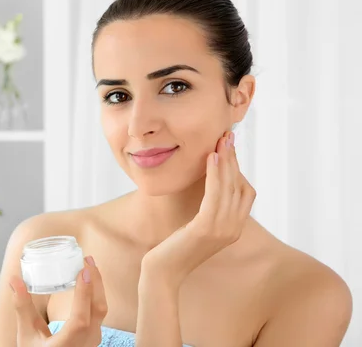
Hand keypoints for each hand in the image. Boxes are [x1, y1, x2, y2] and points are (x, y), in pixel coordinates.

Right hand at [10, 256, 107, 346]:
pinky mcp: (93, 339)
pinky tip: (89, 284)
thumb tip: (14, 280)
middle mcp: (84, 344)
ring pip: (102, 311)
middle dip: (96, 281)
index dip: (84, 293)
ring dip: (98, 287)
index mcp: (66, 345)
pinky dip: (96, 295)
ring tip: (89, 266)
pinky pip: (100, 314)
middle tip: (87, 258)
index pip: (81, 318)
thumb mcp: (26, 335)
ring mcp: (92, 342)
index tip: (84, 269)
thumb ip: (22, 307)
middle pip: (98, 309)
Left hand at [140, 131, 256, 291]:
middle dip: (234, 159)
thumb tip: (210, 187)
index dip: (238, 168)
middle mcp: (233, 229)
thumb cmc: (175, 248)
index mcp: (234, 229)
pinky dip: (214, 174)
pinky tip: (210, 157)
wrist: (164, 272)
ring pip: (229, 187)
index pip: (244, 192)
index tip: (229, 147)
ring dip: (226, 160)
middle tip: (228, 135)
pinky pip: (215, 195)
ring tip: (220, 140)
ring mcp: (222, 230)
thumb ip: (208, 211)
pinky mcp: (207, 229)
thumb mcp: (196, 227)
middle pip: (240, 185)